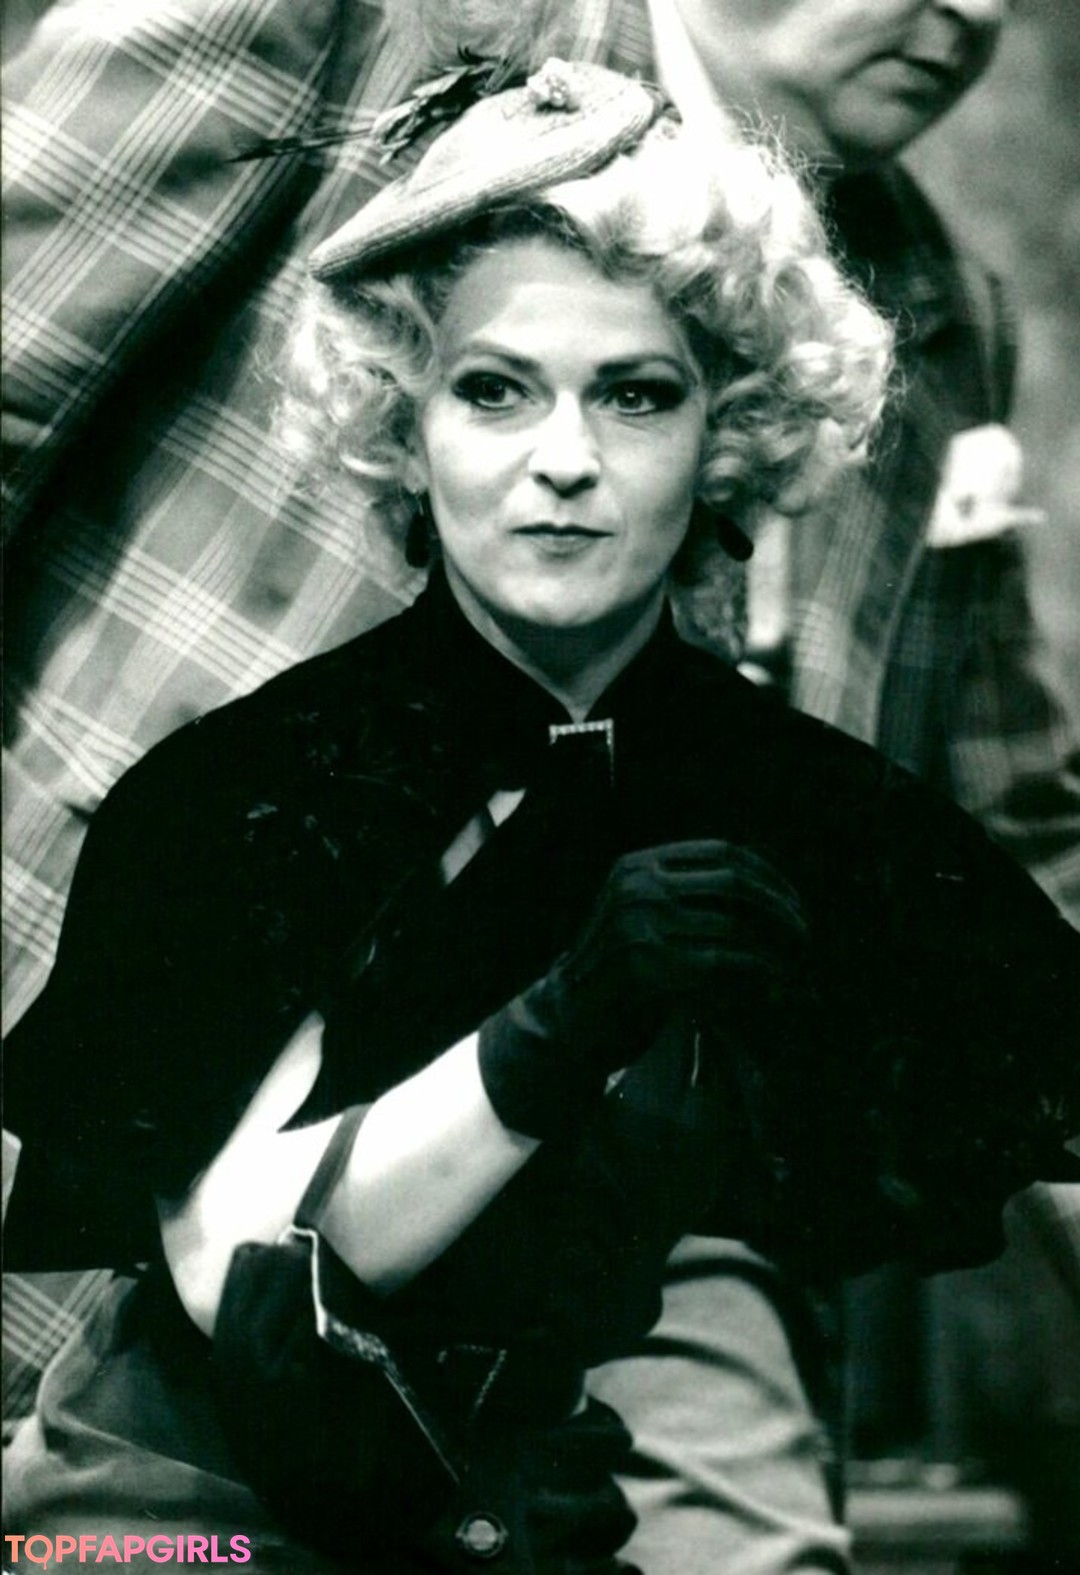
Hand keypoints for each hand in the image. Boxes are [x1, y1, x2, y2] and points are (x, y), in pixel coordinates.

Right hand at [478, 840, 806, 1137]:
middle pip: (735, 882)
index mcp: (640, 864)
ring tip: (796, 965)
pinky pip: (723, 963)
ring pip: (734, 926)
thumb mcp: (644, 913)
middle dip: (781, 909)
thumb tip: (771, 891)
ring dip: (776, 948)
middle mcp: (638, 886)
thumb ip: (689, 894)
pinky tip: (774, 986)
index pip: (725, 851)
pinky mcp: (647, 967)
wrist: (569, 1016)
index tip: (796, 902)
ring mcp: (640, 924)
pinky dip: (757, 974)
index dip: (770, 875)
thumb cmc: (619, 969)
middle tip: (805, 936)